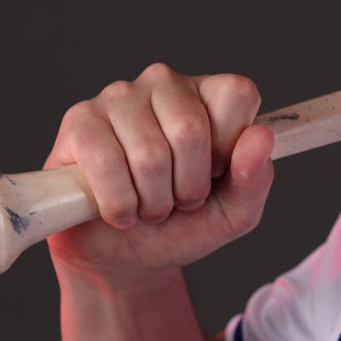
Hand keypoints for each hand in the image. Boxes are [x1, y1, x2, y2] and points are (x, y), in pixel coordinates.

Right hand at [43, 62, 275, 276]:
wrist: (127, 258)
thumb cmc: (183, 225)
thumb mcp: (234, 213)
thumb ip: (256, 178)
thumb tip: (260, 137)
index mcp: (210, 94)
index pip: (238, 93)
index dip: (228, 148)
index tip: (214, 174)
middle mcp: (165, 83)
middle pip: (190, 130)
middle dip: (187, 187)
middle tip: (176, 201)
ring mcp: (119, 96)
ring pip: (149, 153)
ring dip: (152, 202)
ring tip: (147, 206)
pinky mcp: (79, 120)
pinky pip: (105, 162)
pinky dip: (119, 204)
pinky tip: (119, 211)